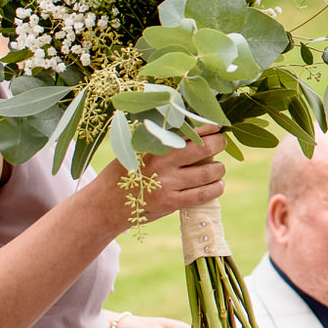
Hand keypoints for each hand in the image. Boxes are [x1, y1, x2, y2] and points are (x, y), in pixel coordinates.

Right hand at [92, 126, 226, 232]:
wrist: (106, 203)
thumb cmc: (126, 171)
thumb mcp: (136, 148)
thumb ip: (161, 139)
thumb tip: (194, 126)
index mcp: (153, 143)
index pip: (188, 129)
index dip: (208, 126)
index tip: (216, 125)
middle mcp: (161, 161)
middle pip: (204, 148)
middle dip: (219, 143)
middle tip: (221, 142)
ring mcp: (166, 183)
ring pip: (207, 172)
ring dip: (219, 169)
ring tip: (218, 168)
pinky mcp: (170, 202)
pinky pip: (202, 195)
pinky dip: (215, 188)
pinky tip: (218, 185)